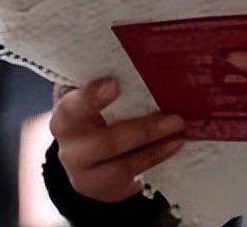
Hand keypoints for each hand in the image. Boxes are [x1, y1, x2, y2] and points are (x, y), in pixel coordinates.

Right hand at [49, 78, 185, 202]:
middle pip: (105, 142)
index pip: (74, 105)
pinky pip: (132, 175)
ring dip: (156, 147)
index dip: (91, 96)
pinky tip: (174, 144)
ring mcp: (86, 172)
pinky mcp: (104, 188)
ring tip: (180, 131)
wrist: (87, 156)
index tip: (114, 84)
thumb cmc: (98, 112)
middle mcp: (70, 146)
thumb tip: (150, 58)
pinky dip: (156, 157)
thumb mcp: (96, 96)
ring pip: (122, 164)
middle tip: (176, 118)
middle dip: (144, 131)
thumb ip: (113, 82)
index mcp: (66, 114)